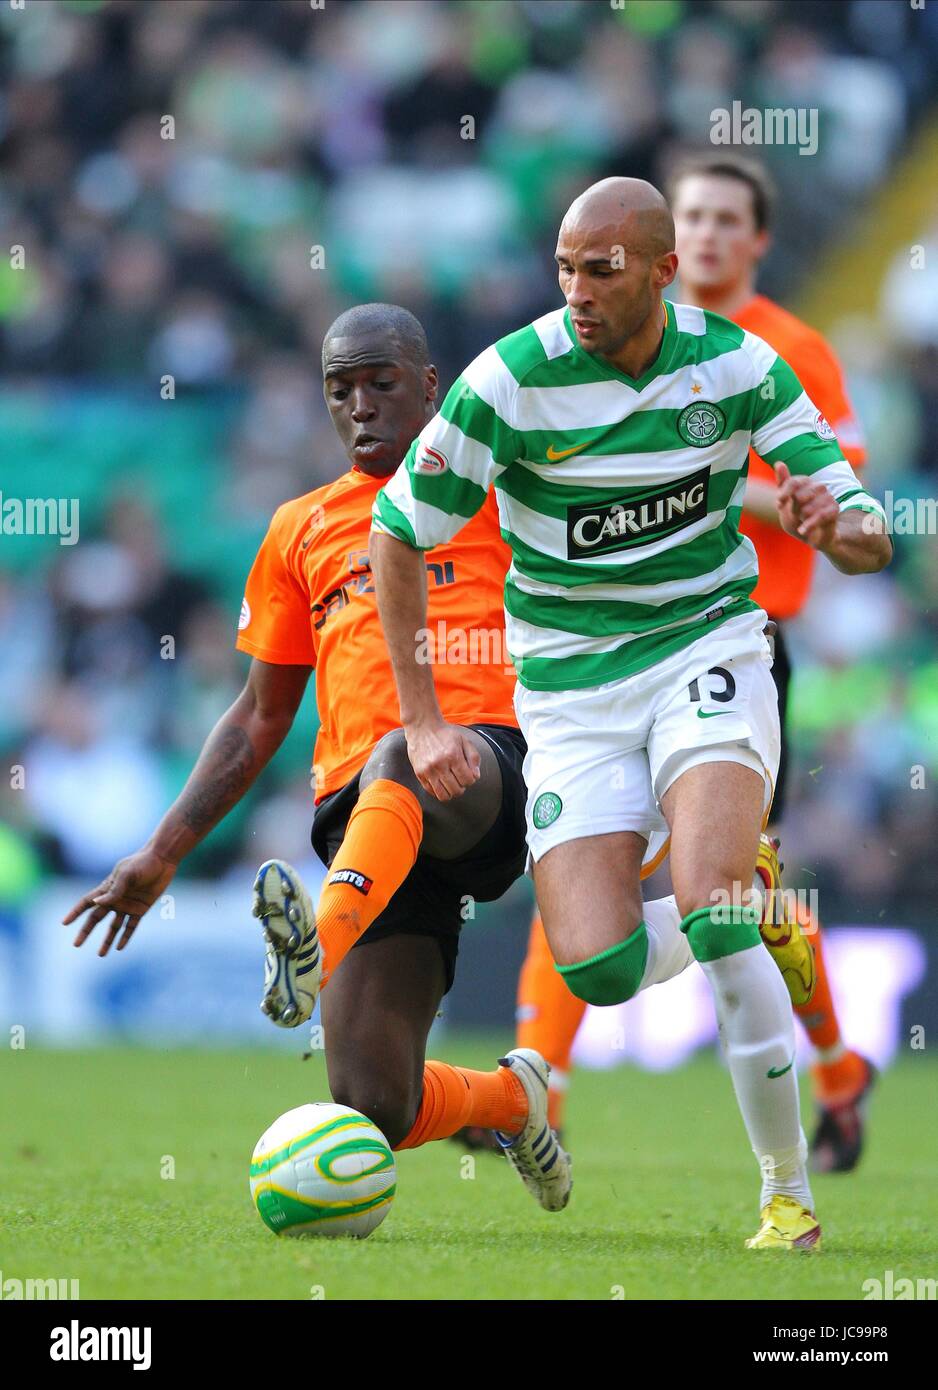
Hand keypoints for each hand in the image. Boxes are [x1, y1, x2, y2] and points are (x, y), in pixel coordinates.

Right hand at [62, 848, 177, 954]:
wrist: (162, 860)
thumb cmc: (142, 863)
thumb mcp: (127, 875)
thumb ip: (113, 890)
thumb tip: (96, 904)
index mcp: (106, 888)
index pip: (86, 903)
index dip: (75, 912)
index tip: (64, 923)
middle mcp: (115, 899)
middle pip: (96, 918)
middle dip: (85, 931)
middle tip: (76, 945)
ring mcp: (127, 905)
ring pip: (113, 927)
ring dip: (107, 940)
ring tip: (101, 954)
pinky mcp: (141, 909)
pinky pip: (131, 927)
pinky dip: (125, 937)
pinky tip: (119, 948)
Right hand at [403, 719, 480, 800]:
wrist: (423, 727)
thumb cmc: (445, 734)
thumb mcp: (464, 741)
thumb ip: (474, 758)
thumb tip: (476, 776)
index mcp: (453, 756)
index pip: (467, 780)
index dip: (471, 780)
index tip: (468, 774)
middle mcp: (440, 765)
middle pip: (456, 790)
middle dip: (462, 787)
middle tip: (459, 779)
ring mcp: (428, 770)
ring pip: (443, 795)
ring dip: (450, 793)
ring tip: (451, 784)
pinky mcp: (419, 773)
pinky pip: (431, 791)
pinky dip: (439, 791)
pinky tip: (441, 782)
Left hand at [774, 462, 838, 549]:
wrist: (815, 537)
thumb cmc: (797, 519)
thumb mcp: (785, 505)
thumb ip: (783, 484)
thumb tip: (779, 462)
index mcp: (805, 483)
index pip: (794, 482)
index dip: (785, 493)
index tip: (778, 504)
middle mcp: (818, 487)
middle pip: (800, 496)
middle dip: (794, 510)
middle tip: (797, 516)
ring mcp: (828, 497)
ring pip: (809, 508)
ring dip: (803, 518)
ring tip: (804, 521)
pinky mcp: (835, 509)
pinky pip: (820, 515)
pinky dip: (809, 525)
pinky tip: (803, 530)